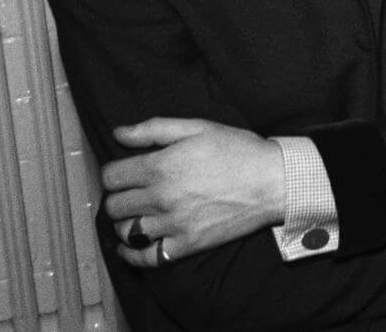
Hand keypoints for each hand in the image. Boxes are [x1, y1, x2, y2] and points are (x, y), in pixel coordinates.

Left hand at [102, 118, 283, 266]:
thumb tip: (119, 133)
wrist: (273, 181)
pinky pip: (146, 257)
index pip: (112, 176)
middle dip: (119, 195)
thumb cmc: (239, 150)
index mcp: (162, 166)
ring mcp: (173, 224)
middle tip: (133, 191)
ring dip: (125, 221)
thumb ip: (155, 129)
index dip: (115, 171)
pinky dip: (132, 254)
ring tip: (138, 213)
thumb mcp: (199, 128)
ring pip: (125, 230)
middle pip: (114, 204)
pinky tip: (132, 245)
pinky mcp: (186, 245)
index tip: (125, 171)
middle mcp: (161, 197)